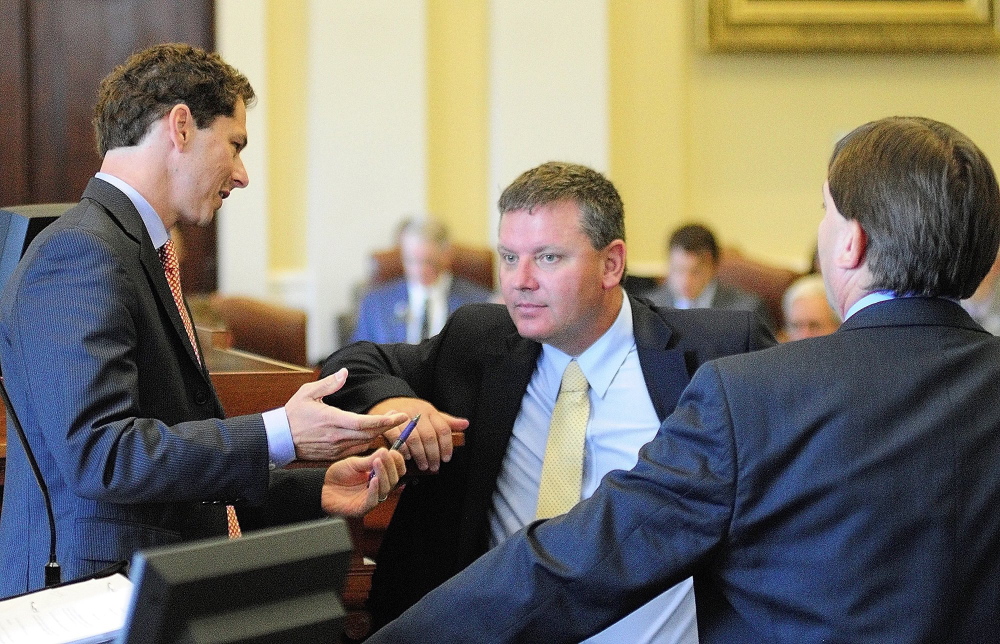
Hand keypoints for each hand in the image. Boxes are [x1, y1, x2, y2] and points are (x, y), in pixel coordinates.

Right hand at [286, 368, 408, 460]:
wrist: (279, 439)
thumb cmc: (293, 415)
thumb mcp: (307, 393)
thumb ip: (328, 383)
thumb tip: (345, 372)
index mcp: (331, 420)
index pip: (363, 423)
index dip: (383, 420)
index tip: (399, 415)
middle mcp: (336, 437)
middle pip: (369, 434)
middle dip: (388, 425)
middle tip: (402, 416)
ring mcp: (336, 448)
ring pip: (365, 442)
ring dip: (379, 433)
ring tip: (390, 421)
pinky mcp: (334, 455)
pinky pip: (357, 449)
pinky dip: (368, 442)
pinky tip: (374, 432)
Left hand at [320, 448, 405, 516]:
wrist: (320, 487)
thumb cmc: (337, 476)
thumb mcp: (354, 464)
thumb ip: (370, 460)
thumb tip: (385, 451)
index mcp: (378, 476)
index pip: (395, 471)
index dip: (397, 462)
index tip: (393, 452)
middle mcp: (377, 488)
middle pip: (393, 479)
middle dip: (390, 466)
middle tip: (385, 455)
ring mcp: (370, 498)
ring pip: (385, 489)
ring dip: (384, 474)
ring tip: (377, 463)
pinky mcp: (362, 508)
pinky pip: (373, 500)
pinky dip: (375, 490)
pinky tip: (374, 479)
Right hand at [369, 397, 468, 471]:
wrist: (389, 401)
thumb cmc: (413, 412)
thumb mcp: (431, 414)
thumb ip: (447, 422)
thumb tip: (465, 424)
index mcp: (430, 411)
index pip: (443, 429)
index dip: (446, 446)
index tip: (446, 458)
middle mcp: (417, 412)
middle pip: (429, 436)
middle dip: (433, 454)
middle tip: (434, 466)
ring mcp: (402, 416)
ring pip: (414, 438)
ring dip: (419, 455)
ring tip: (423, 465)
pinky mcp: (388, 421)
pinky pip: (397, 437)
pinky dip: (403, 449)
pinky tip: (407, 457)